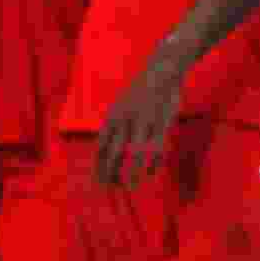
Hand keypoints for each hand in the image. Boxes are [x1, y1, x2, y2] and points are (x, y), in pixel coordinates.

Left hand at [95, 58, 183, 187]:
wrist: (162, 71)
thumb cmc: (140, 93)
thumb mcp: (120, 107)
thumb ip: (114, 128)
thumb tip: (105, 152)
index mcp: (112, 117)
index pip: (100, 146)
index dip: (98, 166)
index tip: (98, 182)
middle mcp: (124, 120)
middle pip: (114, 153)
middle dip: (111, 173)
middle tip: (111, 189)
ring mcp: (143, 122)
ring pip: (135, 155)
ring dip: (132, 173)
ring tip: (130, 187)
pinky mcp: (161, 123)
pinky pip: (155, 149)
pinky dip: (152, 163)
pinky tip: (150, 173)